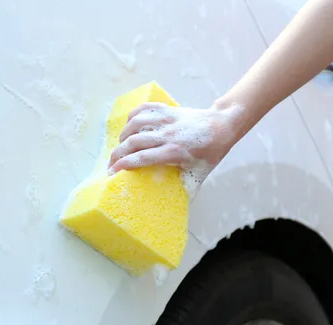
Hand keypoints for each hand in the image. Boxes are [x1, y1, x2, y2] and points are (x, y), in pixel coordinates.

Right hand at [107, 102, 243, 179]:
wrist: (221, 126)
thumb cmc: (210, 153)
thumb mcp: (200, 175)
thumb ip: (187, 190)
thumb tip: (177, 208)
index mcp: (174, 152)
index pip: (142, 157)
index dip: (124, 165)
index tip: (113, 173)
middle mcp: (167, 134)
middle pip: (133, 142)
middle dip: (117, 154)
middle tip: (111, 164)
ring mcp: (166, 119)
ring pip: (135, 123)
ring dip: (123, 135)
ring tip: (120, 146)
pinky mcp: (167, 110)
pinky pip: (144, 109)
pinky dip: (132, 116)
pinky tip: (129, 126)